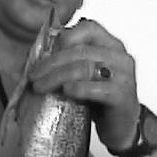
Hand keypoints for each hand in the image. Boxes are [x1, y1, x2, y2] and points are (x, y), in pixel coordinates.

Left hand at [29, 18, 140, 152]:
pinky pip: (97, 88)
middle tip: (33, 75)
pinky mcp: (122, 96)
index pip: (88, 28)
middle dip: (52, 62)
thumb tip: (37, 57)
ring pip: (85, 68)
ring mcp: (123, 76)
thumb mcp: (85, 77)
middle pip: (80, 51)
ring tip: (40, 87)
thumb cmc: (101, 101)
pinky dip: (78, 88)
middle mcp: (120, 57)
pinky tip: (66, 91)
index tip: (44, 55)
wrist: (122, 128)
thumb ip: (70, 63)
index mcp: (112, 46)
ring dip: (57, 77)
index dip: (64, 38)